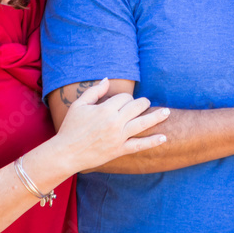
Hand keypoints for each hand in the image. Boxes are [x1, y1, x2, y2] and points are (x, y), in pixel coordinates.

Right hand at [54, 78, 169, 171]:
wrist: (66, 153)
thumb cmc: (70, 128)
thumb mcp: (79, 105)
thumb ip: (94, 91)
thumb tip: (107, 79)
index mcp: (105, 109)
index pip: (124, 97)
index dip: (125, 98)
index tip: (122, 102)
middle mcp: (114, 122)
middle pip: (136, 107)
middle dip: (143, 103)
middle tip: (146, 103)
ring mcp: (118, 137)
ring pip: (142, 123)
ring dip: (156, 117)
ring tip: (167, 112)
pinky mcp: (119, 150)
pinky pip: (139, 145)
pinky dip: (152, 142)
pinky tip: (164, 138)